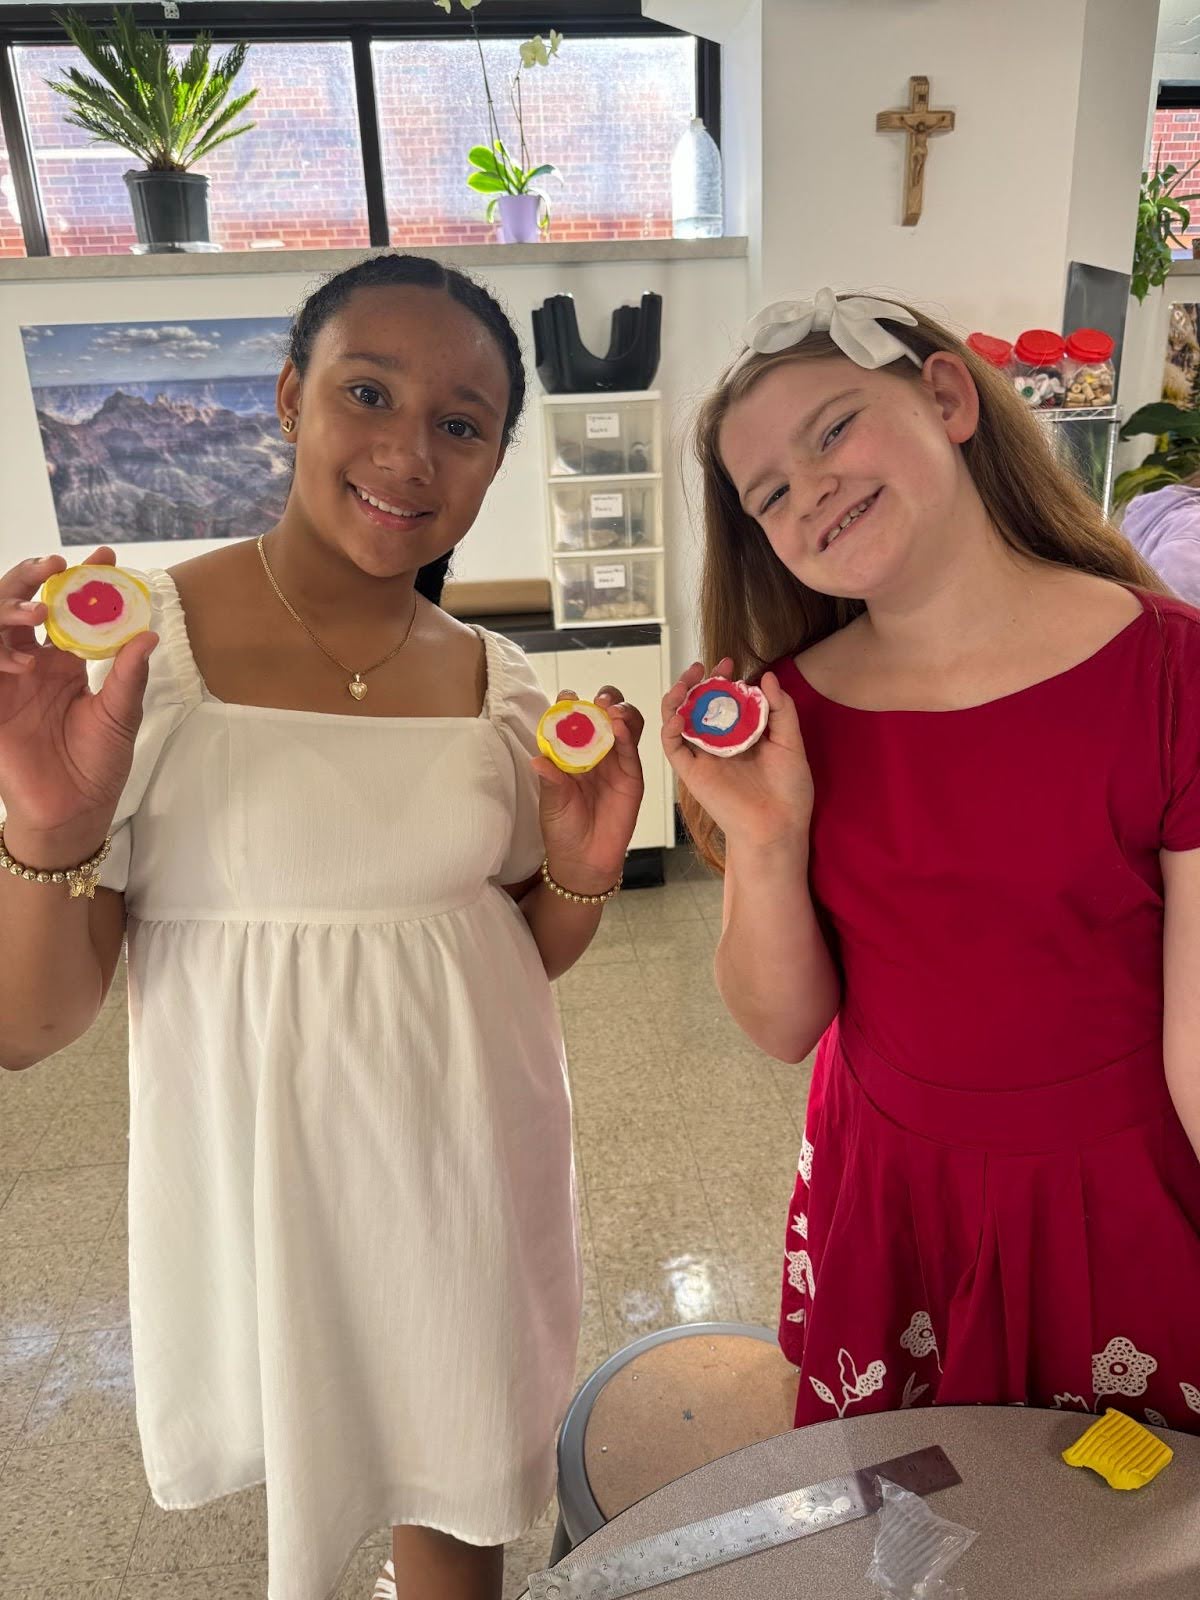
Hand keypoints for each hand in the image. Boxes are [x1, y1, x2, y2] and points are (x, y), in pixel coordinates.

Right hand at [0, 548, 156, 860]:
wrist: (73, 811)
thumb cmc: (97, 765)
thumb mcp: (120, 715)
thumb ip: (128, 676)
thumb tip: (148, 634)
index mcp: (66, 664)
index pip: (70, 611)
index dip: (83, 582)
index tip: (104, 558)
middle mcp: (34, 666)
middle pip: (24, 607)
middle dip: (36, 579)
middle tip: (57, 564)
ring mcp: (8, 681)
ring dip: (12, 607)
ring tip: (39, 605)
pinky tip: (22, 656)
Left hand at [533, 685, 643, 891]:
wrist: (585, 860)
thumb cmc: (563, 829)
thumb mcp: (552, 803)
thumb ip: (550, 781)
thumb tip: (537, 760)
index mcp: (570, 751)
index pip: (572, 719)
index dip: (570, 704)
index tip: (567, 699)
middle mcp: (594, 750)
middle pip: (604, 713)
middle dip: (603, 699)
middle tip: (598, 700)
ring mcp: (615, 761)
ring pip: (624, 724)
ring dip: (620, 711)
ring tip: (611, 709)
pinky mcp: (631, 775)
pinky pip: (631, 749)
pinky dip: (628, 734)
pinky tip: (620, 727)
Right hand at [661, 657, 814, 853]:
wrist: (778, 827)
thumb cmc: (789, 792)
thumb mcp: (791, 743)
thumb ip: (781, 710)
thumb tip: (766, 677)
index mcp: (742, 735)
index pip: (724, 700)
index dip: (723, 679)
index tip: (731, 663)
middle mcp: (719, 743)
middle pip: (698, 704)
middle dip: (698, 681)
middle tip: (706, 666)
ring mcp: (703, 756)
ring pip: (678, 719)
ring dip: (677, 696)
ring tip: (686, 680)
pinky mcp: (691, 772)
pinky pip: (672, 747)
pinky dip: (670, 728)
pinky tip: (680, 713)